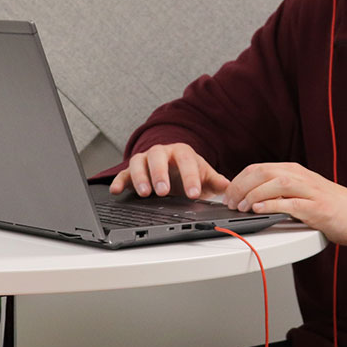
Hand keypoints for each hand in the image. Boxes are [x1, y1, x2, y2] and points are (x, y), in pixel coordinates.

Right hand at [109, 143, 229, 201]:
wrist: (174, 168)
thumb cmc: (189, 172)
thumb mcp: (205, 176)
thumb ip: (216, 181)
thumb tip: (230, 187)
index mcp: (182, 153)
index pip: (186, 161)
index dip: (190, 177)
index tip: (194, 193)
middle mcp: (162, 153)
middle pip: (158, 157)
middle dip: (160, 174)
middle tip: (164, 192)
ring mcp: (145, 160)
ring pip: (139, 162)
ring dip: (140, 177)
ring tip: (145, 193)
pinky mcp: (132, 170)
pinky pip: (123, 173)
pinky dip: (119, 181)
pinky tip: (117, 191)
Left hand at [223, 162, 346, 247]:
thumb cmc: (331, 206)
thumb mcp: (302, 192)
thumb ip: (280, 191)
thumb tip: (251, 197)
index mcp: (295, 171)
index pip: (259, 168)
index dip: (239, 180)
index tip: (228, 193)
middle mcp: (301, 177)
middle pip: (263, 173)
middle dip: (241, 187)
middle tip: (230, 202)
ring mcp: (310, 191)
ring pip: (275, 184)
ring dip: (253, 196)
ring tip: (242, 207)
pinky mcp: (317, 208)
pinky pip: (291, 204)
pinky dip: (273, 206)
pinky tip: (261, 210)